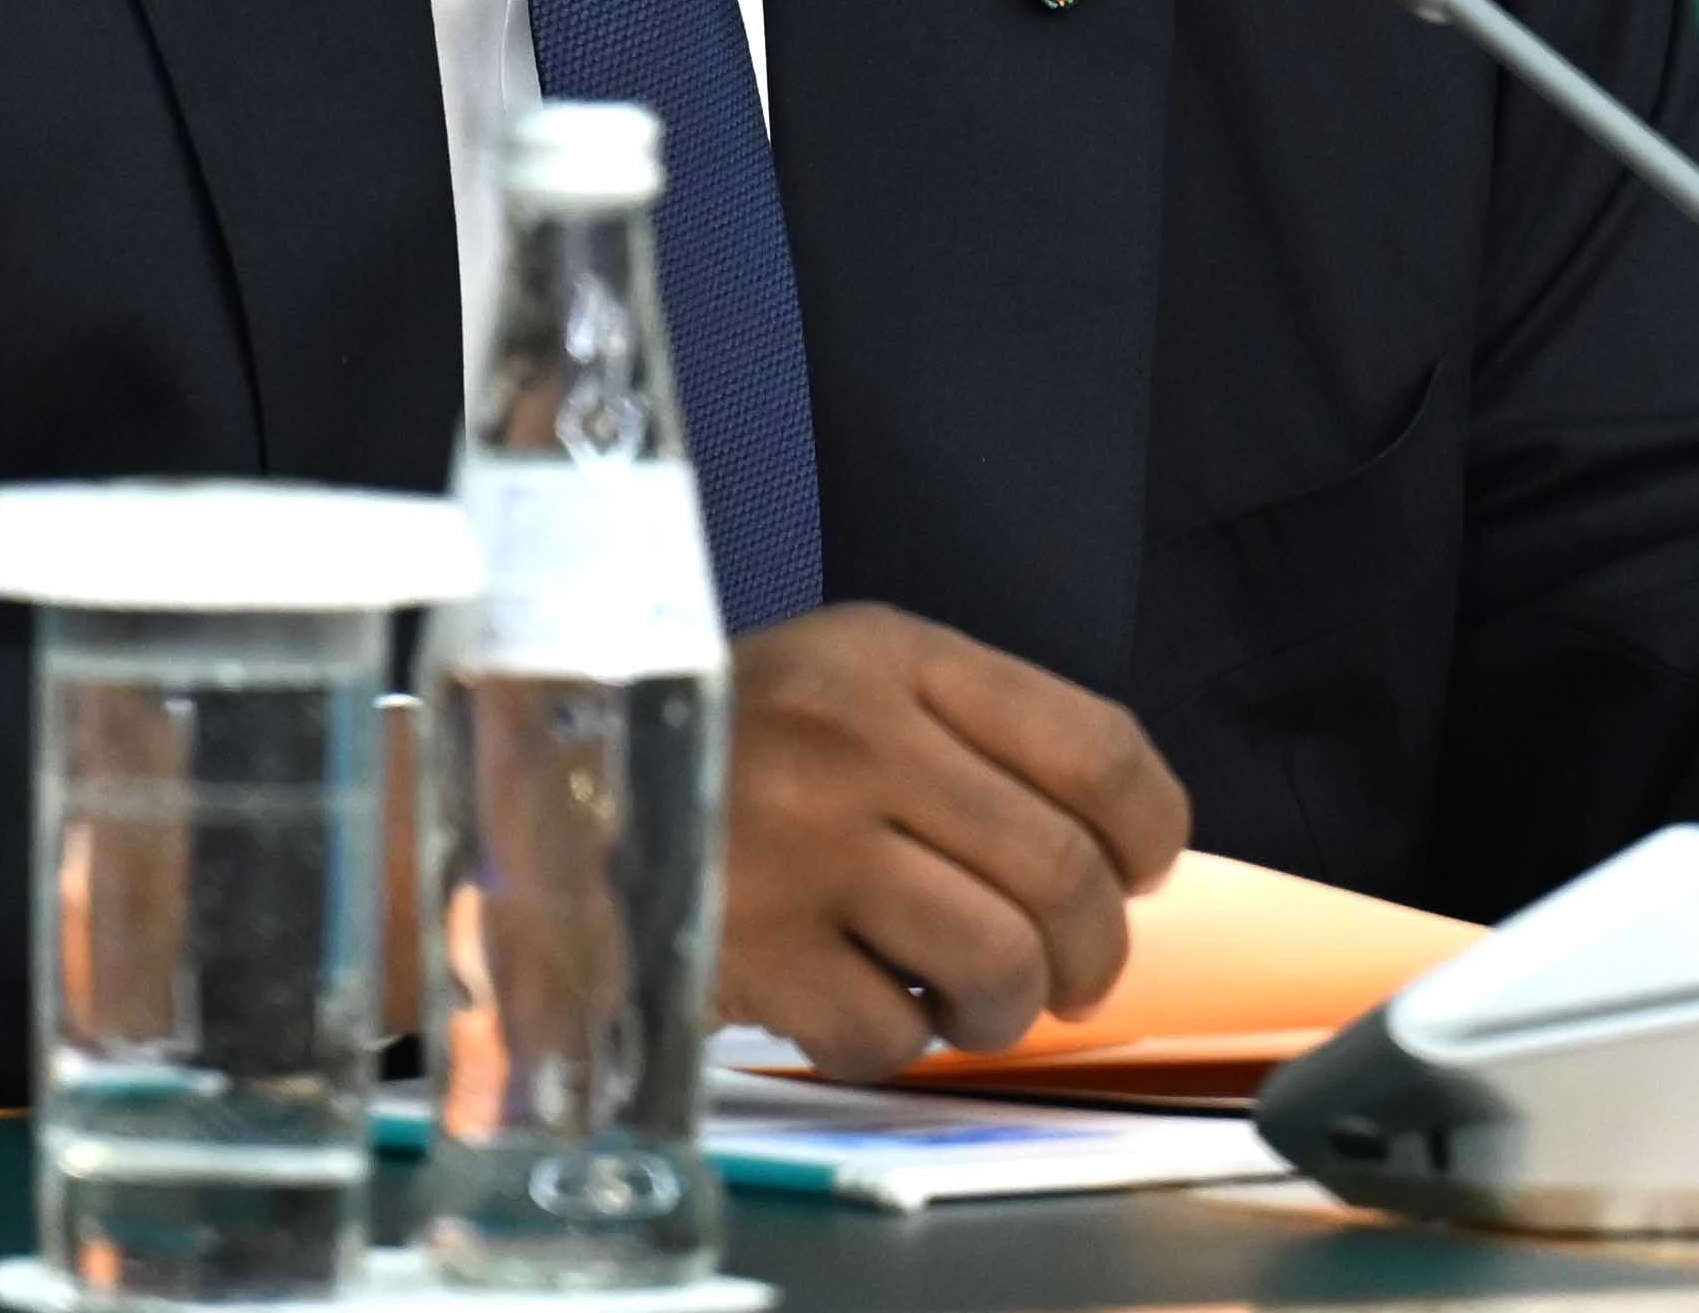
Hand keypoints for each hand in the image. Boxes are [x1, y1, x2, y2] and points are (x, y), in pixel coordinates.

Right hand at [720, 603, 1189, 1076]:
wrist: (548, 795)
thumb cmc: (731, 750)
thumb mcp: (847, 682)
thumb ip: (975, 738)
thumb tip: (1122, 855)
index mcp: (892, 656)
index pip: (1095, 746)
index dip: (1150, 828)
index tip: (1139, 869)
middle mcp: (851, 738)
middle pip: (1062, 871)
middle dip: (1097, 950)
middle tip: (1075, 974)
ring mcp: (799, 846)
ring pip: (999, 962)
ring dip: (1009, 1008)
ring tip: (972, 999)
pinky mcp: (751, 949)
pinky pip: (892, 1035)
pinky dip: (897, 1042)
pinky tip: (859, 1002)